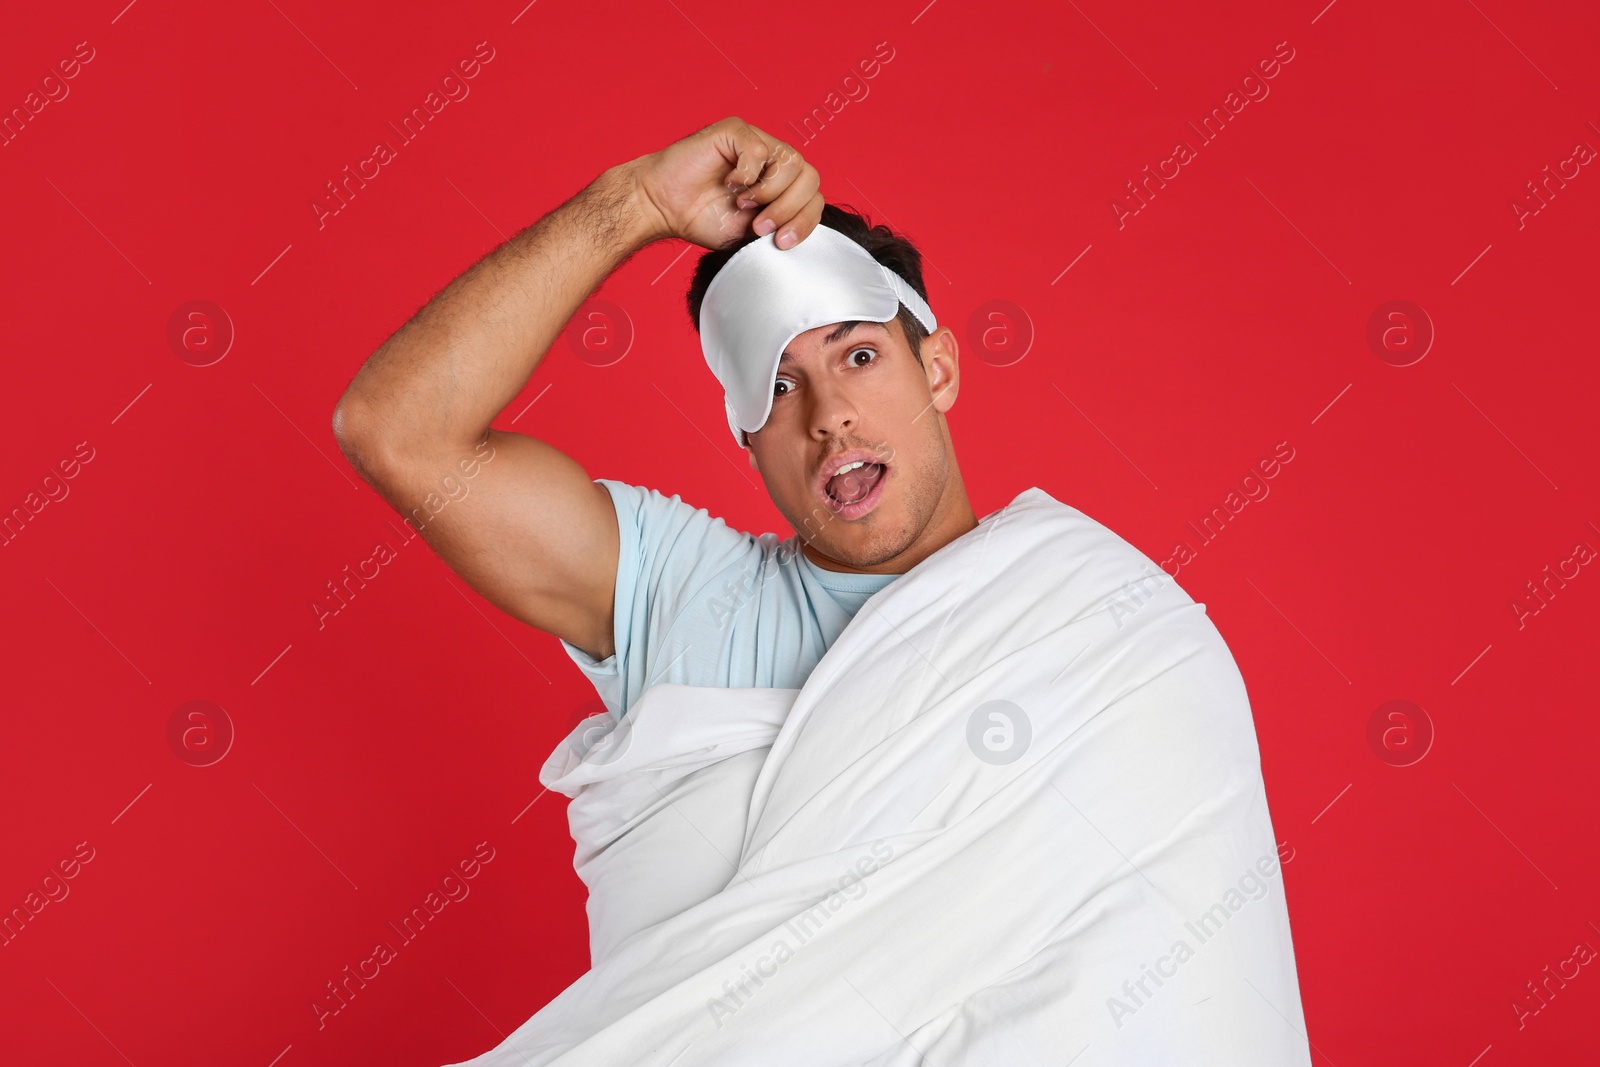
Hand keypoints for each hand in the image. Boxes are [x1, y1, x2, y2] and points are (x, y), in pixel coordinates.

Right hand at [630, 116, 823, 250]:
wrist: (664, 208)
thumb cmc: (702, 219)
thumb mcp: (751, 234)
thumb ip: (781, 226)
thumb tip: (805, 229)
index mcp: (781, 185)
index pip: (814, 197)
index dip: (804, 221)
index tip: (781, 242)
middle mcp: (773, 160)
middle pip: (810, 178)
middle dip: (789, 209)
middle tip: (760, 227)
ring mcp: (757, 142)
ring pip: (791, 163)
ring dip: (769, 193)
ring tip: (742, 204)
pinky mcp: (736, 131)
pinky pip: (760, 150)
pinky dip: (746, 174)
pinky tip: (728, 183)